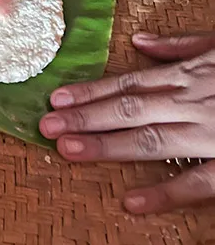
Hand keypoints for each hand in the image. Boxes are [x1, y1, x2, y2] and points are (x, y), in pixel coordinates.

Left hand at [40, 32, 214, 213]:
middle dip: (84, 118)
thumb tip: (139, 41)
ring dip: (107, 145)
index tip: (55, 100)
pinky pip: (197, 182)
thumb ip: (180, 44)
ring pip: (152, 140)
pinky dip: (166, 193)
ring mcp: (211, 134)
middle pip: (129, 110)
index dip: (90, 93)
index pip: (129, 84)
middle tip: (45, 126)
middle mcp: (191, 103)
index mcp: (188, 75)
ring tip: (67, 150)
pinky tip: (131, 202)